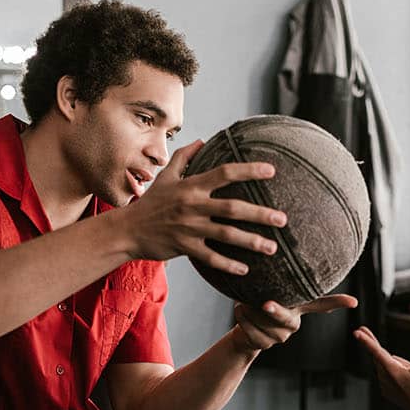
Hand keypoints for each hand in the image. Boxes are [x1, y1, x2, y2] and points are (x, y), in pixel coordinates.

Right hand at [122, 139, 287, 275]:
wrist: (127, 230)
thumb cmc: (150, 203)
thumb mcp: (165, 176)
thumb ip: (185, 157)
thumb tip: (203, 140)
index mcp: (191, 186)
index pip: (224, 173)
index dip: (248, 170)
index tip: (271, 170)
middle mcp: (192, 206)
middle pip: (232, 208)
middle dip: (260, 214)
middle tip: (283, 219)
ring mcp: (189, 228)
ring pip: (226, 234)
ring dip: (251, 241)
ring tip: (272, 247)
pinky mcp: (184, 247)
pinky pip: (210, 257)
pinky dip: (227, 264)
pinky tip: (245, 269)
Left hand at [233, 295, 357, 351]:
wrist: (242, 331)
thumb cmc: (253, 303)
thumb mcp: (262, 291)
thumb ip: (270, 283)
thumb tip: (268, 262)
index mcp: (297, 306)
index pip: (321, 304)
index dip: (337, 302)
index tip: (354, 302)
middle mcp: (293, 322)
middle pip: (287, 318)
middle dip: (276, 311)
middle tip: (266, 304)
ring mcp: (281, 336)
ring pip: (265, 323)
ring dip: (249, 311)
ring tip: (242, 302)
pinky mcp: (267, 345)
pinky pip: (253, 332)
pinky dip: (243, 321)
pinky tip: (240, 312)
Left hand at [353, 326, 409, 409]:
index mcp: (393, 371)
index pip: (377, 352)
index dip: (367, 341)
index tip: (357, 333)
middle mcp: (385, 378)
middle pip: (377, 356)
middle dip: (371, 343)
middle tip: (361, 330)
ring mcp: (384, 384)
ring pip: (384, 365)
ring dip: (392, 362)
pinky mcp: (386, 389)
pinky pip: (386, 374)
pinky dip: (392, 371)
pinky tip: (406, 379)